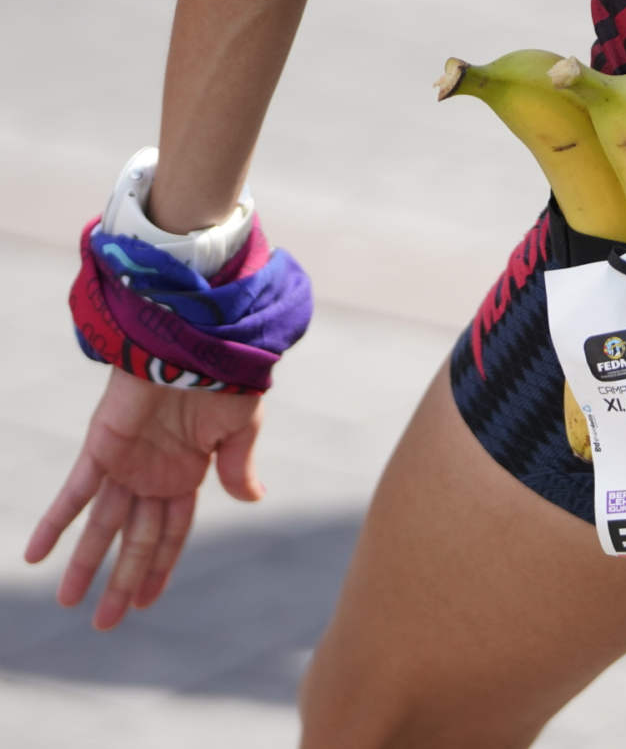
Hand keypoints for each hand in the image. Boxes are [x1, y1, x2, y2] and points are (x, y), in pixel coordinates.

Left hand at [25, 368, 263, 628]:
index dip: (158, 567)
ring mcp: (126, 464)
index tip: (145, 601)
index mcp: (189, 473)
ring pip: (103, 525)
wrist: (195, 341)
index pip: (170, 533)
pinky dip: (54, 523)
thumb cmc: (227, 380)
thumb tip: (252, 500)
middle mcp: (154, 475)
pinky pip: (74, 492)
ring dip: (86, 563)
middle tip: (106, 622)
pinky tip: (34, 555)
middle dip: (122, 580)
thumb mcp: (244, 429)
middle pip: (135, 539)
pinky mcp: (101, 448)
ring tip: (68, 600)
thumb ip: (238, 467)